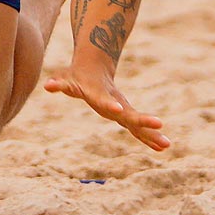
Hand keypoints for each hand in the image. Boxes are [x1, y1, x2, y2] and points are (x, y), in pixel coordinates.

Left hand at [44, 67, 169, 150]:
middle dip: (144, 121)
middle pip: (130, 114)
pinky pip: (138, 129)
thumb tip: (48, 85)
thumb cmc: (76, 76)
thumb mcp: (66, 80)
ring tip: (167, 145)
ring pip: (138, 124)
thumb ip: (59, 84)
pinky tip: (161, 149)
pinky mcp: (125, 115)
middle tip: (160, 125)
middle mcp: (115, 103)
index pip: (105, 101)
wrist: (94, 66)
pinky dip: (149, 138)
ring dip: (151, 134)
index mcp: (100, 95)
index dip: (110, 105)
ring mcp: (122, 109)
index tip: (119, 110)